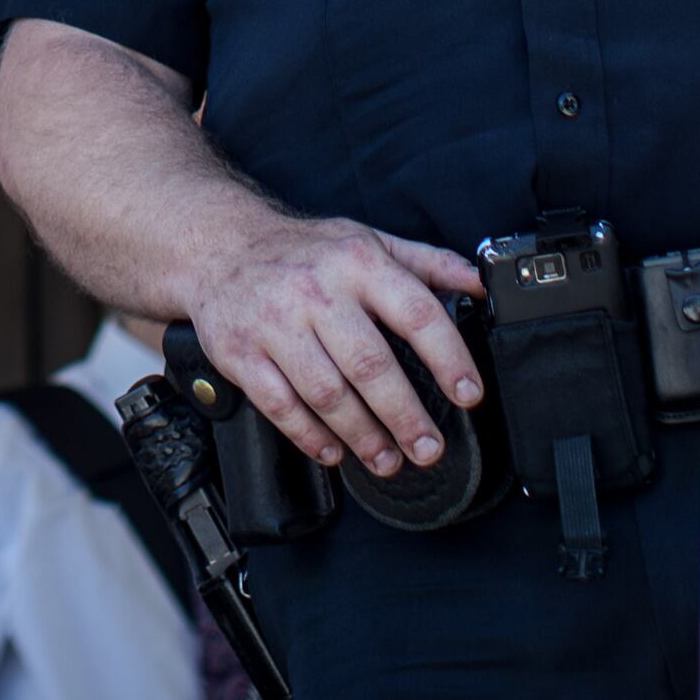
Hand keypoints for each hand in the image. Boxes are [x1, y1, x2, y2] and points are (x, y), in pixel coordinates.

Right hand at [182, 211, 486, 477]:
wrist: (218, 246)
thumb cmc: (304, 251)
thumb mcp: (367, 240)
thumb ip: (426, 263)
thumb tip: (481, 286)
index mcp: (356, 261)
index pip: (414, 313)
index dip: (448, 358)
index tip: (468, 395)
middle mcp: (314, 290)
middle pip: (369, 364)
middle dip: (404, 415)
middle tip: (428, 448)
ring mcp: (273, 323)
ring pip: (325, 392)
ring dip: (362, 435)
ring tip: (388, 459)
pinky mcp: (240, 353)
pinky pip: (279, 405)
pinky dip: (310, 436)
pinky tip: (334, 451)